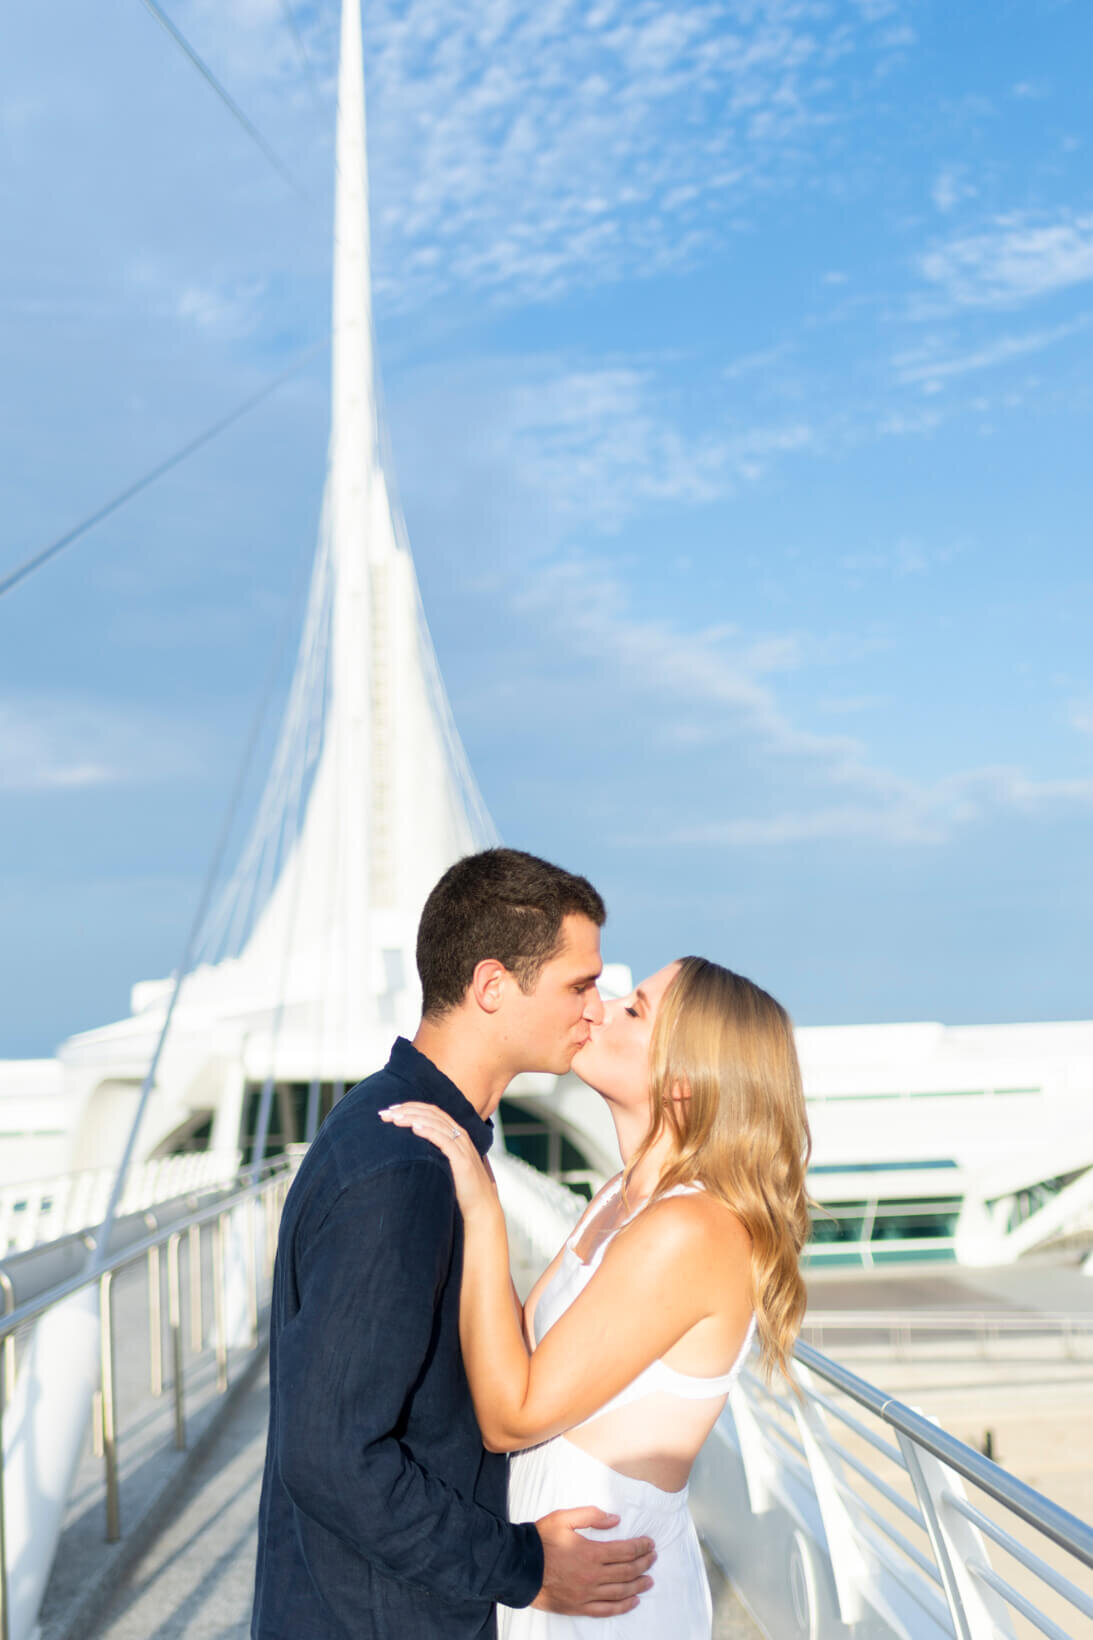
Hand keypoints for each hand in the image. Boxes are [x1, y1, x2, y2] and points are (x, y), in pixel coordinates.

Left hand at [378, 1103, 498, 1222]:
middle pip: (431, 1114)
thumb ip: (434, 1152)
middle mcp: (460, 1136)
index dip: (411, 1107)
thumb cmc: (460, 1188)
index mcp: (456, 1134)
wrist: (481, 1207)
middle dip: (407, 1110)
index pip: (432, 1112)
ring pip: (436, 1124)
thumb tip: (409, 1149)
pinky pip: (444, 1141)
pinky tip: (415, 1128)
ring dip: (413, 1118)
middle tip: (385, 1113)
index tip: (391, 1110)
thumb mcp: (446, 1164)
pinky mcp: (462, 1160)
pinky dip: (429, 1132)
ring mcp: (462, 1147)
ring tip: (395, 1119)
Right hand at [533, 1507, 654, 1615]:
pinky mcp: (579, 1607)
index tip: (650, 1543)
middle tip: (653, 1558)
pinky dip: (623, 1607)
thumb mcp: (563, 1518)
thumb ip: (591, 1515)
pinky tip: (633, 1601)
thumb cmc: (541, 1540)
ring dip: (638, 1585)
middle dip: (644, 1563)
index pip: (625, 1551)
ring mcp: (587, 1594)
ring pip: (621, 1592)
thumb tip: (615, 1519)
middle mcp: (592, 1576)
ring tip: (649, 1580)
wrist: (518, 1567)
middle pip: (627, 1571)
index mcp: (591, 1552)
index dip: (641, 1547)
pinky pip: (606, 1609)